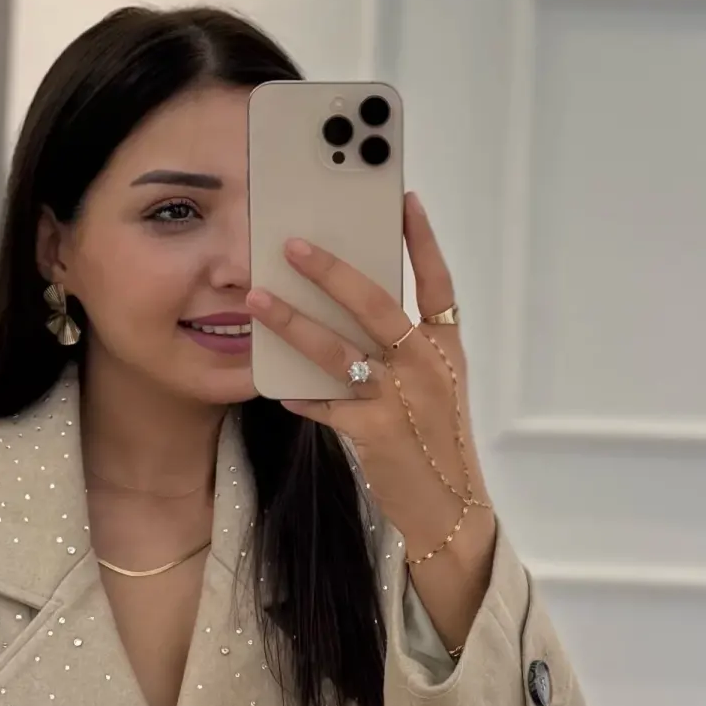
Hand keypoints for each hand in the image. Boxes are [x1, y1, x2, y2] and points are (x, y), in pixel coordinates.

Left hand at [244, 189, 492, 586]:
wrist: (448, 506)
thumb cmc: (436, 438)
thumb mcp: (436, 383)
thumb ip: (405, 345)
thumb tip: (352, 303)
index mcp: (446, 346)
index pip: (437, 281)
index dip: (421, 239)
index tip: (403, 199)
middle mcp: (426, 365)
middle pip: (375, 304)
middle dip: (331, 271)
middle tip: (292, 246)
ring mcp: (401, 399)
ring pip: (338, 350)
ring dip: (293, 323)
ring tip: (257, 301)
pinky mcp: (374, 433)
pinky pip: (325, 404)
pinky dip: (298, 394)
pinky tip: (274, 386)